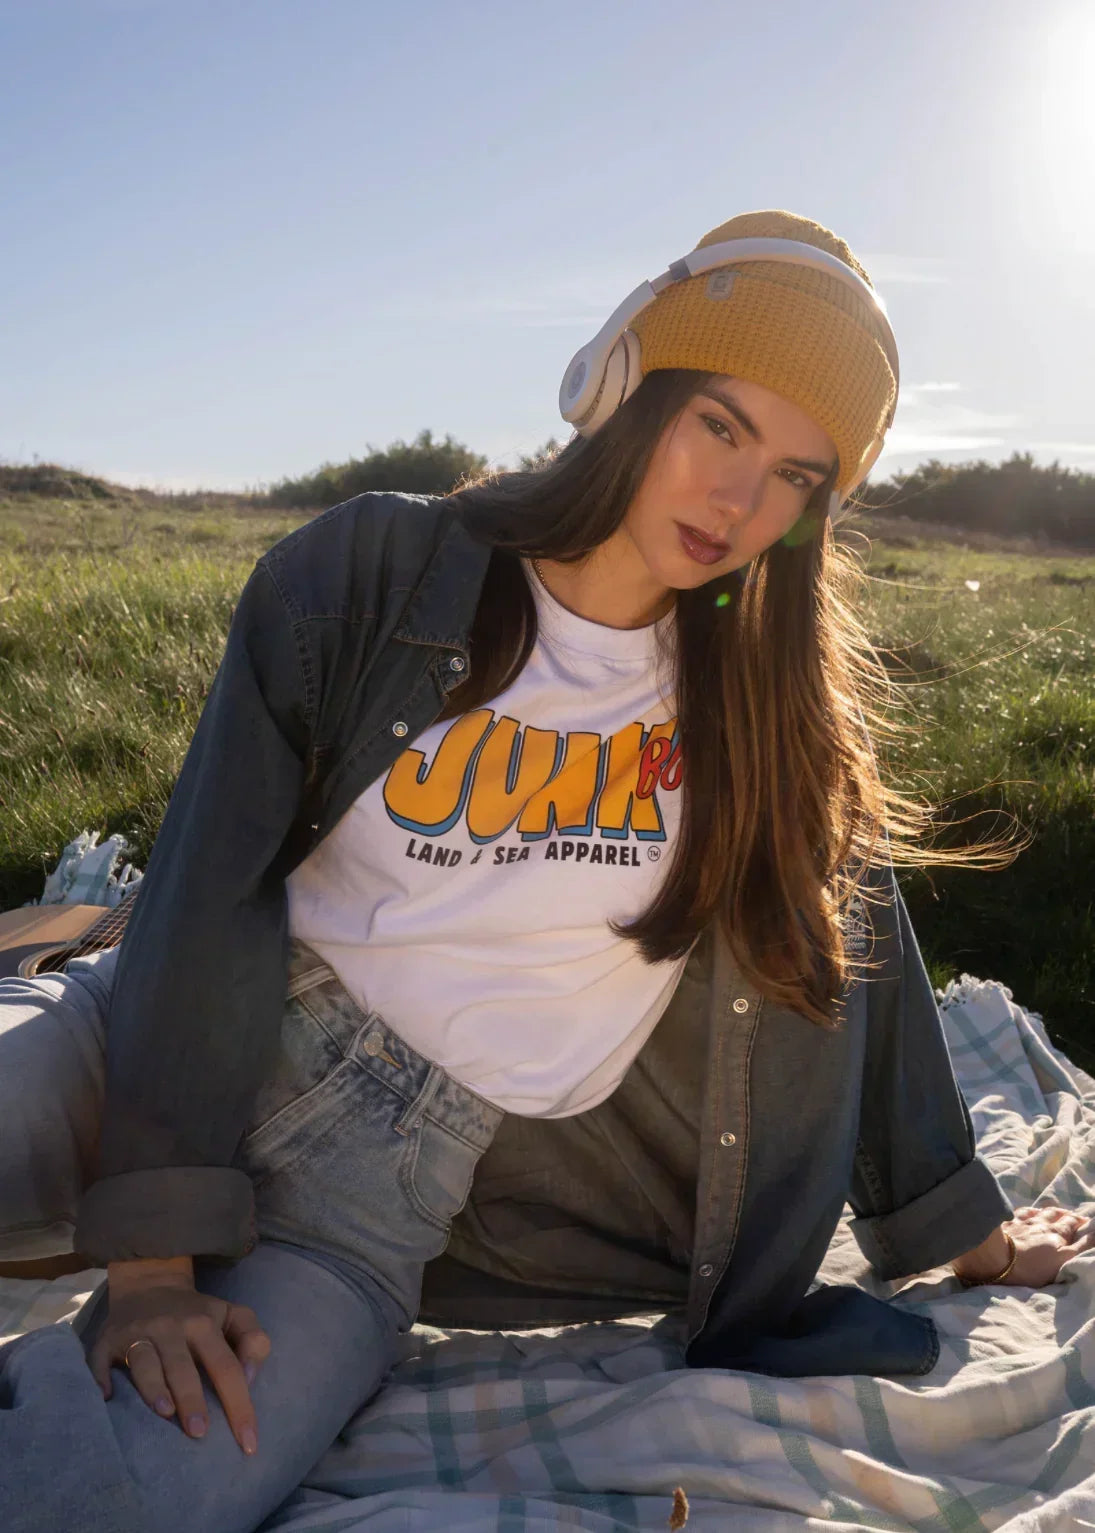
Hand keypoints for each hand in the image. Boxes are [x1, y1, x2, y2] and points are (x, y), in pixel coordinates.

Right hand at [87, 1257, 270, 1454]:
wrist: (151, 1284)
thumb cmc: (199, 1314)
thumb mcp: (234, 1316)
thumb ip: (254, 1341)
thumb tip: (249, 1377)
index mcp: (204, 1324)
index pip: (226, 1367)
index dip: (239, 1405)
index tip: (248, 1444)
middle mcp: (170, 1327)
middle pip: (183, 1366)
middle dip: (192, 1399)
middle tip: (200, 1433)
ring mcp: (137, 1332)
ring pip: (144, 1360)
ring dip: (153, 1387)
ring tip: (164, 1413)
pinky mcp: (107, 1339)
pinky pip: (99, 1360)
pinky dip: (99, 1378)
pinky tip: (105, 1398)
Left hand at [1000, 1204, 1094, 1286]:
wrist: (994, 1256)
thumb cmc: (1030, 1265)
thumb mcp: (1061, 1260)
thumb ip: (1080, 1247)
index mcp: (1056, 1235)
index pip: (1072, 1225)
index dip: (1081, 1224)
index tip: (1087, 1222)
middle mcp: (1042, 1225)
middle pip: (1058, 1217)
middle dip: (1069, 1216)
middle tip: (1077, 1217)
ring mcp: (1024, 1222)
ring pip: (1041, 1213)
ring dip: (1052, 1211)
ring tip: (1059, 1211)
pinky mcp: (1007, 1223)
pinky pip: (1022, 1213)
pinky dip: (1030, 1211)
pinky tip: (1032, 1211)